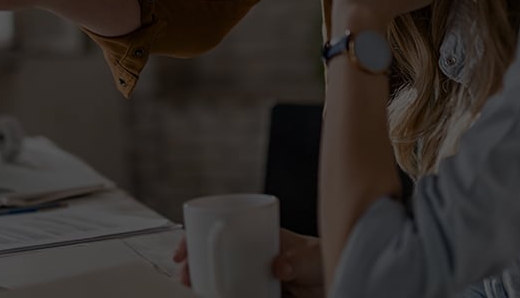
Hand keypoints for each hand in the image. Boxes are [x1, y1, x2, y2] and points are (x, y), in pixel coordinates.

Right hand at [171, 229, 324, 297]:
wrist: (335, 279)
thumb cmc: (320, 259)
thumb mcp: (309, 256)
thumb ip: (295, 261)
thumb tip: (279, 267)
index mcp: (255, 236)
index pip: (219, 229)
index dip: (196, 238)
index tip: (183, 252)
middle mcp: (249, 255)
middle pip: (213, 257)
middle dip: (194, 267)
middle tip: (186, 277)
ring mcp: (251, 275)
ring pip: (221, 279)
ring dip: (206, 285)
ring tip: (198, 291)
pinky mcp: (258, 294)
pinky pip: (235, 295)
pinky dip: (223, 297)